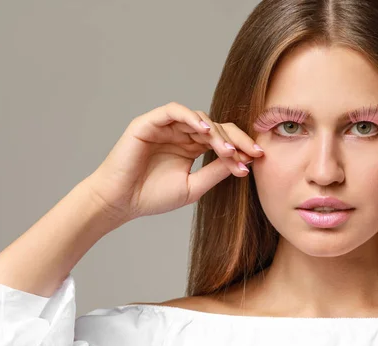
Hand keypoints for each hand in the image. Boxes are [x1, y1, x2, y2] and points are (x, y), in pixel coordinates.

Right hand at [83, 102, 263, 224]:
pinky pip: (174, 111)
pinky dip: (191, 118)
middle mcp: (181, 134)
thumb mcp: (193, 186)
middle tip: (252, 152)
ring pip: (199, 118)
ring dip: (217, 133)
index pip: (222, 140)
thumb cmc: (152, 196)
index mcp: (191, 147)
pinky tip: (206, 131)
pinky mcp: (149, 122)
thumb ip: (215, 172)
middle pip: (216, 127)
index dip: (241, 147)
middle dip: (236, 139)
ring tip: (229, 150)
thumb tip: (243, 162)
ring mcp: (166, 127)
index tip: (257, 159)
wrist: (120, 202)